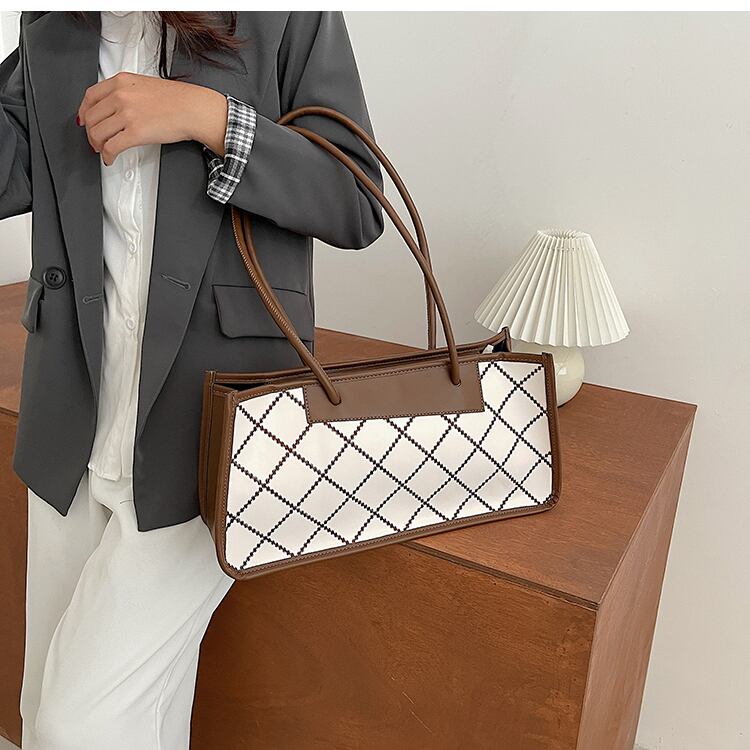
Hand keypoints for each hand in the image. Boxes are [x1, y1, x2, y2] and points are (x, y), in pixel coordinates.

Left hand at [77, 72, 227, 165]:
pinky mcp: (135, 133)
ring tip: (104, 150)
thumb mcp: (145, 85)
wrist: (193, 109)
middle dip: (91, 133)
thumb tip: (115, 108)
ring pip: (98, 133)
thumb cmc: (177, 100)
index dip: (84, 112)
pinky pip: (111, 147)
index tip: (85, 120)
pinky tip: (110, 158)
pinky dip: (107, 156)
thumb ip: (127, 92)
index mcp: (122, 82)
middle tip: (96, 140)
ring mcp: (127, 114)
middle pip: (92, 117)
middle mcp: (121, 96)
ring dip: (98, 145)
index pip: (90, 96)